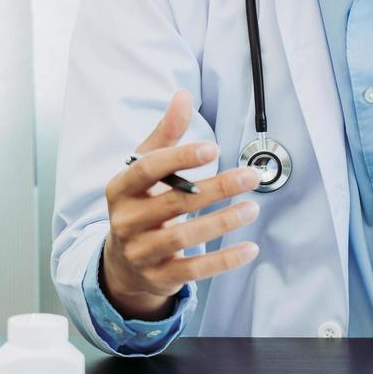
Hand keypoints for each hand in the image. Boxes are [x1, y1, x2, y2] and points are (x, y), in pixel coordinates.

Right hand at [100, 89, 262, 319]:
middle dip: (215, 189)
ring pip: (183, 238)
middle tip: (250, 176)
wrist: (122, 261)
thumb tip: (183, 96)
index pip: (147, 170)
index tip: (213, 149)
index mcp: (120, 189)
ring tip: (252, 208)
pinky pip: (194, 270)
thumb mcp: (146, 168)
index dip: (179, 159)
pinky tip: (250, 248)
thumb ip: (166, 134)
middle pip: (173, 203)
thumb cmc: (141, 203)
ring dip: (222, 222)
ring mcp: (141, 253)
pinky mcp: (160, 277)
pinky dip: (223, 261)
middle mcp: (125, 222)